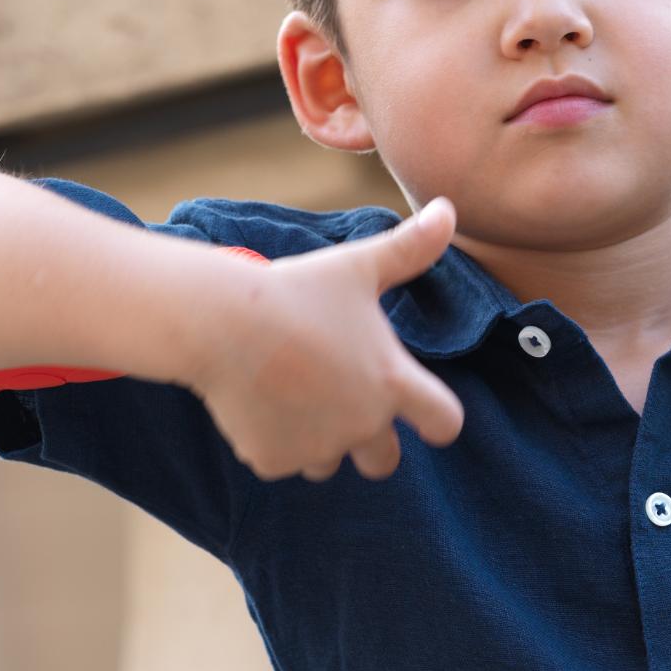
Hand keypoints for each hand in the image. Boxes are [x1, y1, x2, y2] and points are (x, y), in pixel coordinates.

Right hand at [185, 197, 466, 482]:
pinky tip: (255, 401)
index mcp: (392, 382)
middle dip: (371, 445)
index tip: (423, 411)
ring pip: (327, 462)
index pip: (445, 423)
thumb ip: (409, 249)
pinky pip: (281, 460)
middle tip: (340, 404)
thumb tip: (449, 208)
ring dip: (318, 441)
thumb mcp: (357, 267)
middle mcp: (362, 425)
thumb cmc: (295, 290)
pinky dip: (271, 440)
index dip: (439, 420)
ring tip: (290, 394)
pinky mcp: (274, 460)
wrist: (221, 322)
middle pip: (384, 461)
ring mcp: (316, 449)